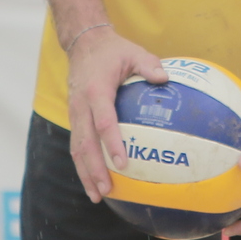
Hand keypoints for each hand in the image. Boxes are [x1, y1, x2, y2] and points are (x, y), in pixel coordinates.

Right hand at [64, 24, 166, 201]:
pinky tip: (94, 180)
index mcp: (96, 90)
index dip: (112, 143)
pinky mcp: (74, 118)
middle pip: (85, 143)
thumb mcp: (133, 52)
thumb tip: (166, 79)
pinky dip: (84, 164)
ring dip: (86, 173)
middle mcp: (81, 105)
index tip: (122, 163)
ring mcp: (75, 113)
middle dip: (94, 169)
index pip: (104, 121)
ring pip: (77, 148)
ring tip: (97, 196)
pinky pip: (77, 144)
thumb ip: (149, 65)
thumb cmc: (113, 50)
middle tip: (106, 190)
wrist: (83, 44)